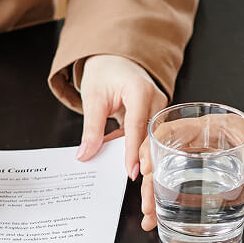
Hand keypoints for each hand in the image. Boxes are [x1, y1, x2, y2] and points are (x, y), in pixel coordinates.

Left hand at [77, 55, 166, 179]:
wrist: (115, 60)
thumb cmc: (105, 72)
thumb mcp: (93, 99)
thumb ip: (91, 129)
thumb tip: (85, 154)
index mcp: (140, 90)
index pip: (137, 126)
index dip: (133, 151)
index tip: (131, 172)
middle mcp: (155, 99)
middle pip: (149, 137)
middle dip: (142, 161)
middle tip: (134, 182)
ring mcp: (158, 108)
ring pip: (150, 140)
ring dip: (139, 157)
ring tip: (130, 178)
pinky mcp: (155, 117)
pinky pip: (145, 137)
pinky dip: (133, 148)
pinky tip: (122, 160)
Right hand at [138, 111, 243, 231]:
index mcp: (208, 127)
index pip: (170, 130)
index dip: (153, 147)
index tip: (146, 168)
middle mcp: (199, 144)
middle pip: (163, 159)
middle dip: (150, 183)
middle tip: (148, 205)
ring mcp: (201, 162)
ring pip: (168, 177)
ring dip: (156, 197)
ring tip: (150, 218)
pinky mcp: (207, 178)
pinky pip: (183, 189)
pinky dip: (171, 204)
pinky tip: (161, 218)